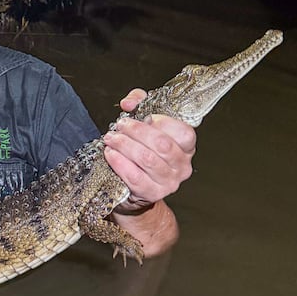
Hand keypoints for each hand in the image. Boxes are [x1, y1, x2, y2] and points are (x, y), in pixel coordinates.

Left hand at [103, 88, 195, 212]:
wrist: (134, 186)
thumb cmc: (142, 150)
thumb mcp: (144, 120)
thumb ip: (139, 103)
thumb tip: (129, 103)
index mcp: (186, 147)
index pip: (183, 132)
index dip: (161, 121)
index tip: (142, 116)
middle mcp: (182, 165)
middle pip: (161, 144)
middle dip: (136, 131)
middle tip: (119, 126)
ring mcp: (169, 182)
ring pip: (147, 159)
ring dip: (124, 145)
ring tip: (111, 139)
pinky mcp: (152, 193)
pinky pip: (135, 176)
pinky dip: (120, 163)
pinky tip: (110, 154)